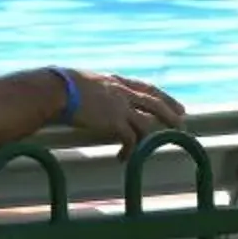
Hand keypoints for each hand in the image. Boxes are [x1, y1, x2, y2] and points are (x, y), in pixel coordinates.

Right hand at [66, 72, 184, 146]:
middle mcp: (121, 91)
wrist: (55, 90)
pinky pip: (130, 139)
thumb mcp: (81, 81)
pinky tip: (123, 158)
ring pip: (148, 122)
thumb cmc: (58, 85)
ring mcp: (120, 106)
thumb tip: (86, 97)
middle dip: (171, 113)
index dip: (162, 96)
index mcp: (114, 80)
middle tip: (182, 123)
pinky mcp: (114, 122)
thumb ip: (91, 89)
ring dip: (155, 136)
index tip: (174, 103)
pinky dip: (129, 150)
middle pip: (154, 102)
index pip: (145, 87)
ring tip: (158, 146)